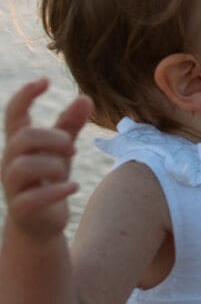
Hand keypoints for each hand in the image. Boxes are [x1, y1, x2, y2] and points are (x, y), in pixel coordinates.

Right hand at [2, 78, 92, 241]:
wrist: (40, 222)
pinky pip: (33, 197)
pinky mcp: (22, 208)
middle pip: (24, 137)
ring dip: (52, 164)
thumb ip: (70, 125)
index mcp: (18, 144)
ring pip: (23, 166)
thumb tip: (85, 97)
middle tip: (73, 148)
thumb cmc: (48, 179)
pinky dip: (57, 190)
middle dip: (53, 138)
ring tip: (66, 170)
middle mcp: (10, 162)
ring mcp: (12, 186)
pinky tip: (73, 186)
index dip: (25, 95)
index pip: (14, 114)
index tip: (45, 81)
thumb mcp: (61, 151)